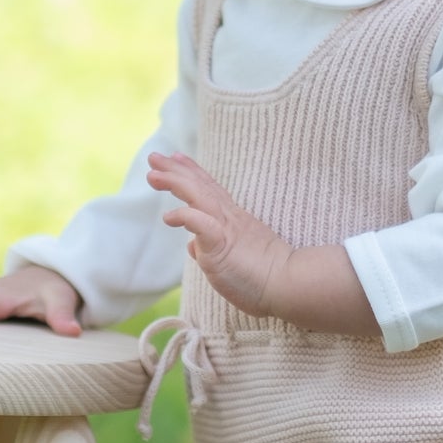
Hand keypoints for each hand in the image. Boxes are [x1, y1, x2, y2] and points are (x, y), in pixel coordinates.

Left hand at [147, 151, 383, 336]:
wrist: (290, 285)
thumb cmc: (264, 278)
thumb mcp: (230, 259)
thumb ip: (210, 249)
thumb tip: (191, 245)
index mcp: (233, 221)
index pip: (209, 190)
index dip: (192, 173)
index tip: (177, 159)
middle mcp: (229, 218)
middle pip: (199, 186)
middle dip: (175, 170)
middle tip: (155, 156)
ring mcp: (226, 229)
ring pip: (197, 197)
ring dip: (174, 182)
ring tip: (152, 174)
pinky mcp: (222, 245)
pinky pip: (201, 224)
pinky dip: (184, 216)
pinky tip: (168, 216)